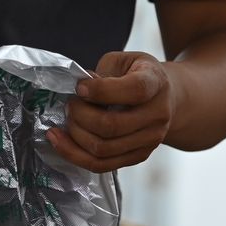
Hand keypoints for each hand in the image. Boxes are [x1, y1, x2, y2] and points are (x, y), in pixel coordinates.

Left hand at [49, 51, 181, 172]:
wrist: (166, 98)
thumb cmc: (136, 75)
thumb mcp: (122, 61)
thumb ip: (102, 73)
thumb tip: (81, 94)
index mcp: (156, 83)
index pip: (134, 90)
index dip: (101, 90)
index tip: (79, 88)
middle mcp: (158, 114)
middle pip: (112, 125)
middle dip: (80, 115)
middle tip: (70, 105)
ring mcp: (151, 139)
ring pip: (104, 149)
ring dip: (75, 135)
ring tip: (68, 121)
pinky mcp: (140, 156)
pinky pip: (102, 165)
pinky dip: (75, 155)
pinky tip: (60, 140)